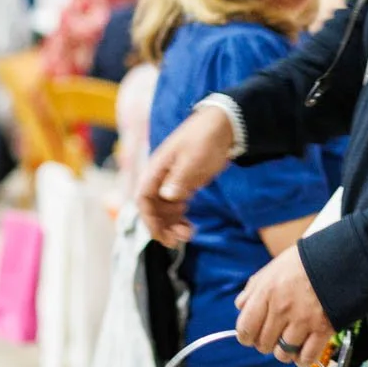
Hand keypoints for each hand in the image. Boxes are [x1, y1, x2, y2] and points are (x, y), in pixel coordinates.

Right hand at [136, 105, 233, 245]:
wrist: (224, 125)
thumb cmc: (206, 138)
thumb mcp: (194, 158)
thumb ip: (180, 178)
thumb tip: (166, 196)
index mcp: (157, 168)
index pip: (143, 198)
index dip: (149, 219)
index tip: (161, 235)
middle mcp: (161, 177)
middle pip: (152, 208)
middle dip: (162, 226)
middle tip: (178, 241)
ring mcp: (173, 181)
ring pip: (164, 210)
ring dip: (172, 225)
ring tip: (189, 234)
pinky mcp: (185, 184)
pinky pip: (176, 206)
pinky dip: (181, 219)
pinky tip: (191, 225)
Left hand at [235, 246, 334, 366]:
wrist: (339, 259)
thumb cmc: (303, 264)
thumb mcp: (272, 269)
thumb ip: (253, 289)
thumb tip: (241, 308)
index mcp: (266, 292)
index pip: (245, 328)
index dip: (246, 336)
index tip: (251, 336)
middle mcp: (282, 308)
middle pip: (263, 344)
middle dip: (266, 343)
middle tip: (274, 335)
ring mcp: (303, 320)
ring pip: (283, 354)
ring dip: (284, 351)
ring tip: (289, 340)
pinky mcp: (323, 329)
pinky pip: (306, 358)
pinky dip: (302, 359)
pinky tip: (302, 351)